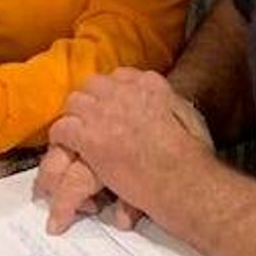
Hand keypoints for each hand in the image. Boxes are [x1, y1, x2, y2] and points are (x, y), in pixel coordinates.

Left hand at [46, 68, 213, 231]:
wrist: (181, 179)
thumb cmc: (193, 155)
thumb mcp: (190, 116)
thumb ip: (173, 103)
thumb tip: (167, 102)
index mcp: (148, 83)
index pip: (119, 76)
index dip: (112, 94)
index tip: (111, 106)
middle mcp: (123, 90)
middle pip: (93, 85)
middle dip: (90, 101)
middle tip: (91, 120)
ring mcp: (104, 112)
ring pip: (75, 102)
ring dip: (75, 116)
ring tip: (76, 133)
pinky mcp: (90, 137)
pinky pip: (63, 128)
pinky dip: (62, 137)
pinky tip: (66, 148)